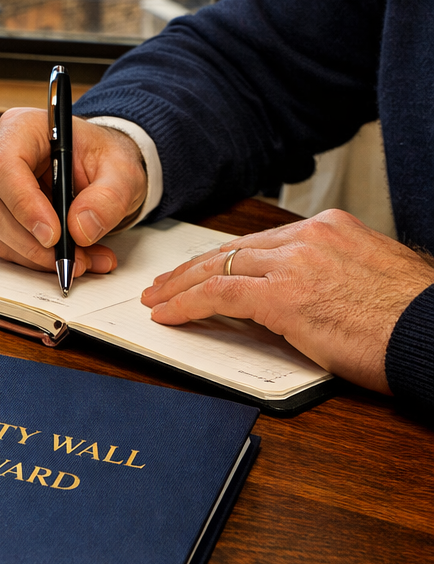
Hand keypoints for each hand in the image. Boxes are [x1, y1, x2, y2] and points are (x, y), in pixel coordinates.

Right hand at [0, 109, 147, 276]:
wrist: (92, 165)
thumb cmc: (99, 158)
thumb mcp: (121, 170)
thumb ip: (108, 197)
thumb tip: (81, 229)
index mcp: (19, 127)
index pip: (4, 167)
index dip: (24, 205)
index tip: (54, 236)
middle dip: (33, 243)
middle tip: (75, 259)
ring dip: (34, 255)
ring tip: (81, 260)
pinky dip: (30, 258)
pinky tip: (63, 256)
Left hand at [141, 209, 433, 392]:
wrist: (432, 334)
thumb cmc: (411, 319)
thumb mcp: (369, 279)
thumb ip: (329, 275)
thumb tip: (305, 295)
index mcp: (332, 229)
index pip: (262, 242)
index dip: (226, 259)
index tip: (206, 271)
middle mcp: (309, 237)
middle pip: (233, 251)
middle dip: (194, 269)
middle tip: (166, 283)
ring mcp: (294, 263)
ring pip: (217, 269)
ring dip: (180, 286)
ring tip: (158, 299)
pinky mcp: (282, 296)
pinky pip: (217, 295)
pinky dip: (186, 304)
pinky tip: (168, 314)